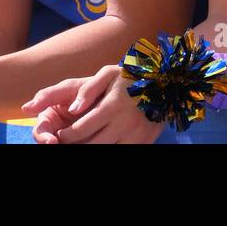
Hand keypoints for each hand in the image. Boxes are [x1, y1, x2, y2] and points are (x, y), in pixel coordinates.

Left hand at [23, 64, 161, 143]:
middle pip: (93, 145)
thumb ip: (88, 90)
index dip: (66, 135)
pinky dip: (110, 149)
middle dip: (76, 145)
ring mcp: (136, 136)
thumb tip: (72, 110)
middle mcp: (124, 124)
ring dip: (93, 148)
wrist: (166, 83)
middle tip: (70, 141)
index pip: (81, 129)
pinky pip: (123, 152)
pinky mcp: (145, 142)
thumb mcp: (109, 73)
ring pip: (107, 151)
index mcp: (112, 106)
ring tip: (86, 141)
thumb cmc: (131, 77)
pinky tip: (104, 141)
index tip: (60, 134)